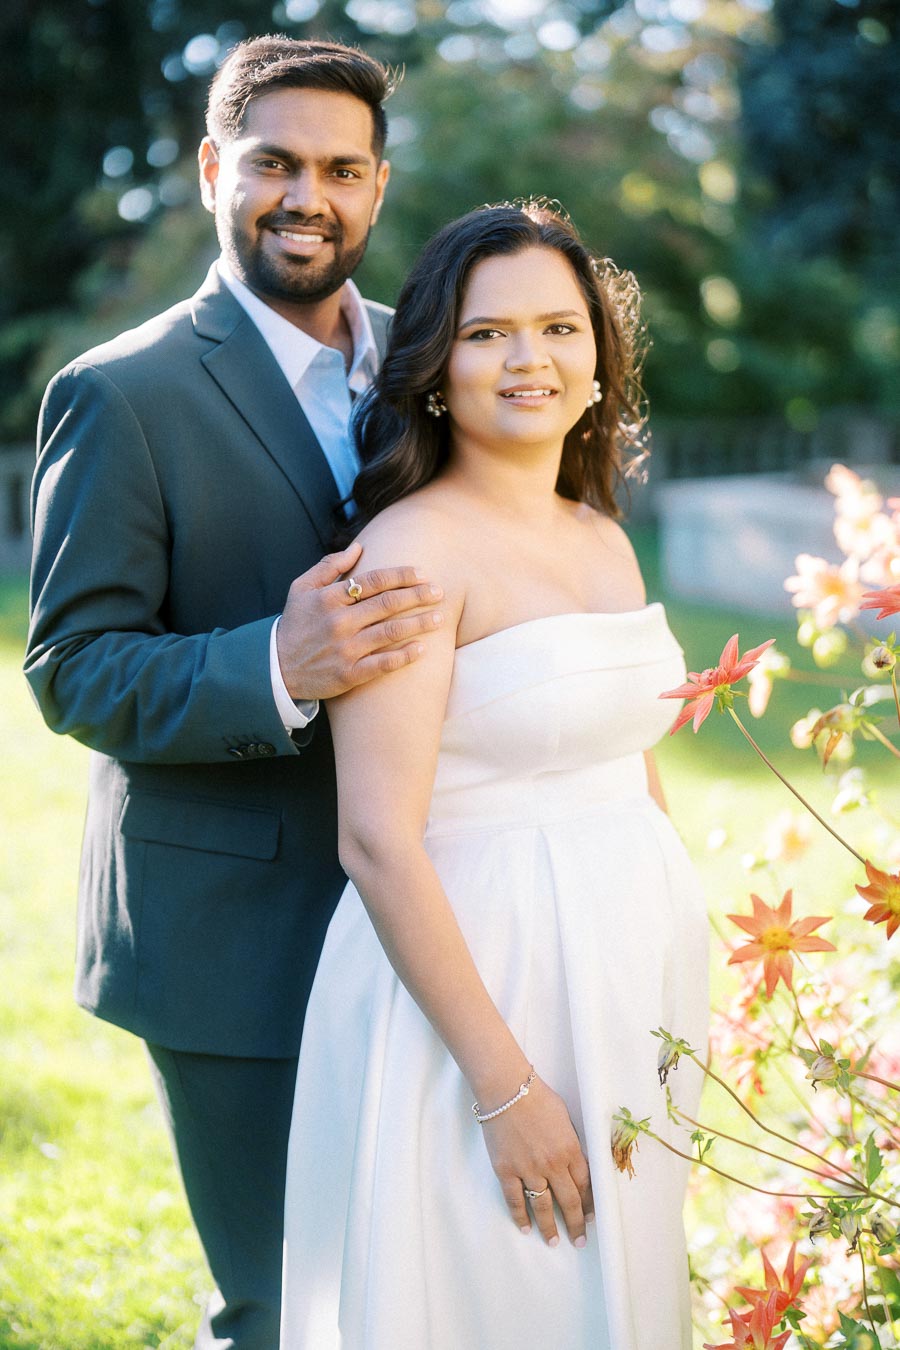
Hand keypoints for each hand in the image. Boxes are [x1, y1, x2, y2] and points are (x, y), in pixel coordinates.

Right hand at [276, 541, 443, 700]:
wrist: (276, 668)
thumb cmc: (294, 624)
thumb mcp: (302, 588)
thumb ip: (329, 565)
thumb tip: (359, 546)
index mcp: (329, 598)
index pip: (373, 581)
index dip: (401, 575)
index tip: (423, 574)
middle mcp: (339, 622)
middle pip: (387, 604)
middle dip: (418, 595)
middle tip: (439, 592)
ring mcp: (345, 649)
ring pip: (390, 632)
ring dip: (419, 623)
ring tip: (440, 618)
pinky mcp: (349, 674)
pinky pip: (383, 664)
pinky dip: (405, 656)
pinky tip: (423, 648)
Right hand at [481, 1076, 593, 1246]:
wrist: (507, 1090)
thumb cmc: (538, 1097)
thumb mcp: (565, 1118)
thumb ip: (571, 1143)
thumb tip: (575, 1162)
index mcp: (570, 1150)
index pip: (585, 1185)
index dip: (589, 1204)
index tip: (591, 1217)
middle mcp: (552, 1164)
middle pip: (568, 1201)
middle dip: (576, 1224)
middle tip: (579, 1240)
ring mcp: (528, 1169)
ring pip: (542, 1206)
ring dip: (549, 1227)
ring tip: (553, 1242)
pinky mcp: (506, 1170)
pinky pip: (515, 1199)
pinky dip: (520, 1216)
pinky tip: (525, 1228)